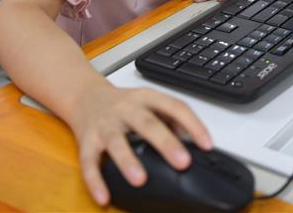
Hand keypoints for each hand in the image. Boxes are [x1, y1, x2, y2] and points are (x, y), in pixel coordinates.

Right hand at [70, 83, 210, 205]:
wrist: (85, 95)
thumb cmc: (123, 103)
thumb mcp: (149, 102)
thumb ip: (171, 117)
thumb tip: (194, 139)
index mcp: (146, 97)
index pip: (174, 107)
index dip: (193, 125)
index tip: (207, 144)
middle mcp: (125, 108)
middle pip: (147, 123)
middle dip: (165, 143)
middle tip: (183, 162)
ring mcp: (104, 124)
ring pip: (116, 141)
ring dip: (128, 161)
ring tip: (140, 180)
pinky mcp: (86, 140)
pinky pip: (88, 162)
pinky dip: (95, 181)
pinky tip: (104, 197)